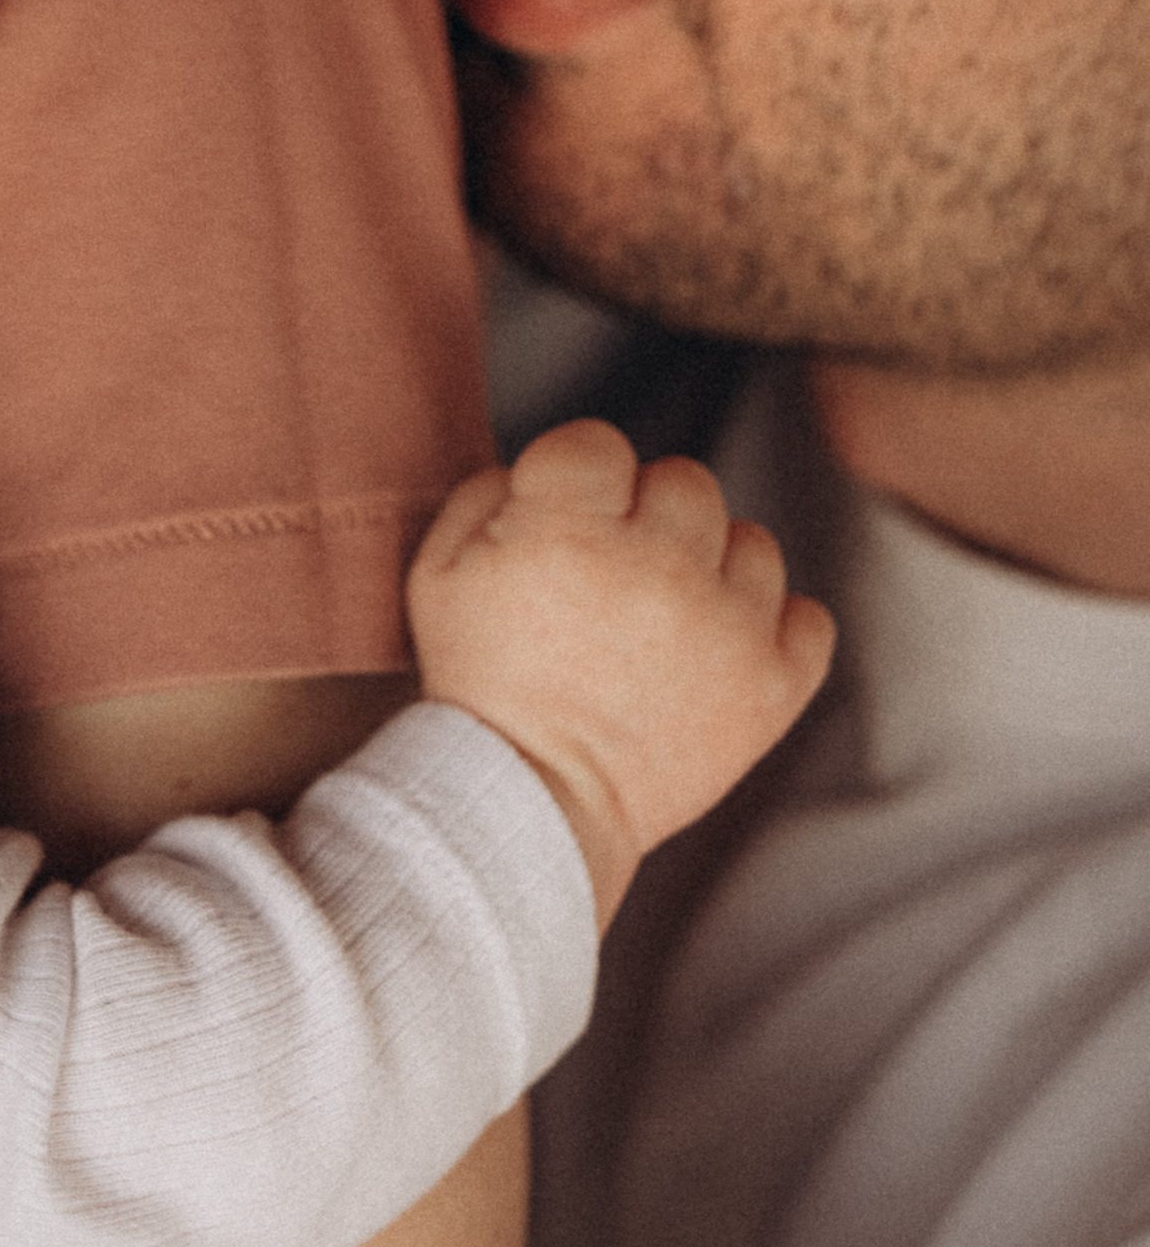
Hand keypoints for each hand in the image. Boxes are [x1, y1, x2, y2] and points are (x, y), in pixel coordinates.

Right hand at [407, 420, 833, 925]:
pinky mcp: (772, 685)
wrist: (531, 804)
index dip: (575, 478)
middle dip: (646, 519)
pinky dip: (772, 630)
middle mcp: (658, 566)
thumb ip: (489, 491)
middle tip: (612, 580)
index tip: (562, 523)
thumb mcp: (438, 572)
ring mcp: (726, 626)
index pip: (600, 442)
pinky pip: (808, 617)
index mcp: (569, 530)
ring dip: (712, 571)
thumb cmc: (482, 685)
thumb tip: (550, 468)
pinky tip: (720, 650)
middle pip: (685, 482)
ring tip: (664, 623)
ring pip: (752, 542)